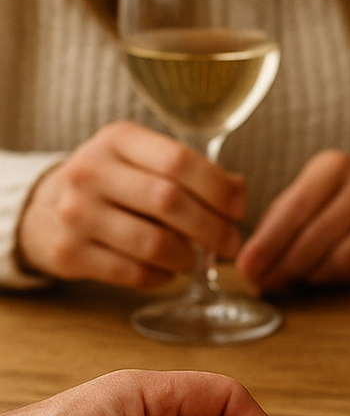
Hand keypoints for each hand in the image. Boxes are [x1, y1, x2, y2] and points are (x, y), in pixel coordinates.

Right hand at [16, 121, 244, 287]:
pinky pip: (133, 272)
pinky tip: (168, 270)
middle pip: (169, 201)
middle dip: (211, 227)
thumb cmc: (115, 184)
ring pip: (153, 243)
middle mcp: (90, 171)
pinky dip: (162, 275)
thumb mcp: (147, 162)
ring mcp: (75, 213)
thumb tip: (239, 193)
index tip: (237, 210)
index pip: (180, 161)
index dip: (218, 189)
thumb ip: (196, 173)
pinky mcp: (69, 252)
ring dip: (188, 257)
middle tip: (228, 243)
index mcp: (117, 140)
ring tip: (198, 259)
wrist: (45, 209)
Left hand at [237, 151, 349, 292]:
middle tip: (261, 280)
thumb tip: (254, 258)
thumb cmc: (347, 188)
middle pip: (314, 238)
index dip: (267, 242)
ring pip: (335, 260)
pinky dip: (328, 277)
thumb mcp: (315, 183)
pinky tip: (316, 273)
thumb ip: (282, 215)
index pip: (295, 209)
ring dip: (305, 275)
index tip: (246, 266)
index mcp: (335, 167)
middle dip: (282, 265)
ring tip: (287, 278)